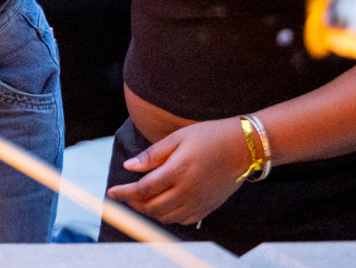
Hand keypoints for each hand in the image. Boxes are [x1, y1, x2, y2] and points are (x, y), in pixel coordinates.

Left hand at [106, 118, 250, 225]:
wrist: (245, 148)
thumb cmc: (209, 137)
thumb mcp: (178, 138)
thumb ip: (152, 155)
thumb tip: (128, 167)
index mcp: (178, 171)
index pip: (143, 190)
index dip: (124, 193)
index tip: (111, 192)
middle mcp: (189, 190)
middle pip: (152, 207)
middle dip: (134, 203)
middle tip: (125, 194)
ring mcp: (200, 201)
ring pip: (166, 217)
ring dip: (149, 211)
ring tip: (141, 199)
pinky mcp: (209, 207)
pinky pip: (183, 219)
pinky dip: (168, 216)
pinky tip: (163, 204)